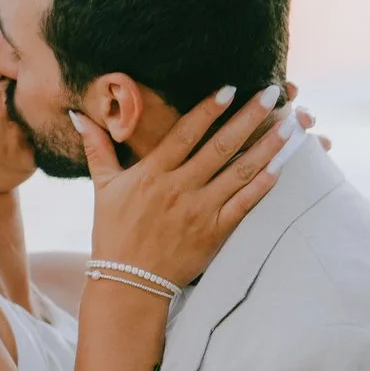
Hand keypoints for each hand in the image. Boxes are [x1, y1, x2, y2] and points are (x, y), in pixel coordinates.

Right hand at [69, 82, 298, 289]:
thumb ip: (97, 148)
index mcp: (152, 173)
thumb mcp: (102, 188)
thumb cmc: (114, 233)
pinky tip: (282, 166)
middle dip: (250, 118)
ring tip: (291, 126)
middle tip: (275, 94)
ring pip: (240, 173)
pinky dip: (264, 185)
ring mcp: (200, 211)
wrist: (129, 282)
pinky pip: (244, 205)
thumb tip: (78, 115)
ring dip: (268, 147)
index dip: (209, 109)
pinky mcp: (215, 233)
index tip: (232, 88)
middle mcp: (179, 188)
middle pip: (220, 147)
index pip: (185, 133)